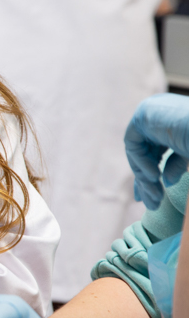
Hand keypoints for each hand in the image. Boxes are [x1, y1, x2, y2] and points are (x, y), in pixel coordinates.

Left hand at [124, 94, 188, 208]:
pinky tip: (154, 176)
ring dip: (145, 177)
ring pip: (137, 152)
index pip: (153, 150)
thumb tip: (166, 181)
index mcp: (172, 122)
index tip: (150, 198)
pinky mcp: (142, 116)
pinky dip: (142, 163)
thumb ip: (175, 166)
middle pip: (144, 153)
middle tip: (152, 204)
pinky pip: (134, 146)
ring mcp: (149, 113)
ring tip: (155, 196)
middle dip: (146, 182)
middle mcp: (159, 114)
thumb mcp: (187, 155)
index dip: (149, 176)